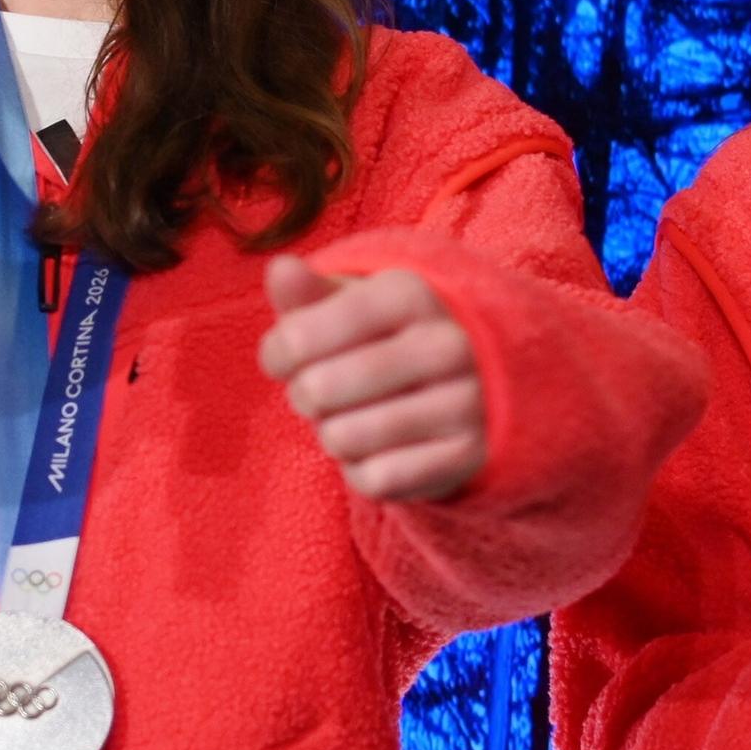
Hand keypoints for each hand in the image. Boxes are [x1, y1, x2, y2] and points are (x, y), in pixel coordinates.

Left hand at [258, 256, 489, 503]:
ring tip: (353, 417)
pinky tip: (380, 449)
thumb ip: (307, 293)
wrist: (472, 382)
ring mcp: (465, 401)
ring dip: (333, 435)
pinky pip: (377, 479)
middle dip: (304, 397)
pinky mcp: (468, 455)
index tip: (284, 356)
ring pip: (343, 439)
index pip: (301, 336)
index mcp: (409, 294)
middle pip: (318, 390)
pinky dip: (362, 471)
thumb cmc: (383, 339)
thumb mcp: (348, 305)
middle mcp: (445, 344)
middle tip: (321, 392)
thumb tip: (280, 270)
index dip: (277, 354)